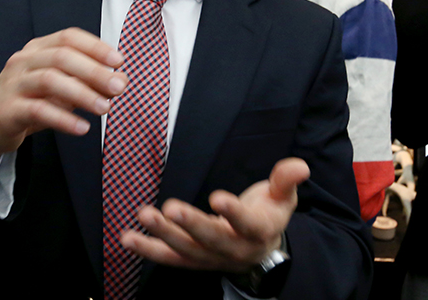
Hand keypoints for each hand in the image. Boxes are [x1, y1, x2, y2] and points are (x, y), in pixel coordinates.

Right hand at [0, 27, 125, 178]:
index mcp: (39, 49)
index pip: (69, 37)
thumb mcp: (64, 88)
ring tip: (105, 108)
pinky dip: (63, 118)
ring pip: (50, 80)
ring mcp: (13, 83)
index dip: (95, 46)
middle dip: (94, 71)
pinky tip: (82, 128)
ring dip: (82, 94)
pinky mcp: (8, 110)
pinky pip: (38, 110)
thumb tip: (123, 80)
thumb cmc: (32, 101)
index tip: (119, 60)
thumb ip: (91, 81)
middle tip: (118, 87)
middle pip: (62, 57)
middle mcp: (24, 60)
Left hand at [120, 157, 309, 271]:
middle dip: (189, 225)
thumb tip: (300, 166)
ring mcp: (210, 258)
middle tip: (170, 208)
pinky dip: (147, 250)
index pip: (247, 224)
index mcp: (258, 232)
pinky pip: (168, 259)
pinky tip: (128, 238)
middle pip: (211, 240)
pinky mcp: (191, 260)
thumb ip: (286, 180)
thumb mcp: (282, 196)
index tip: (218, 198)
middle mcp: (234, 250)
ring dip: (162, 234)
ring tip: (143, 216)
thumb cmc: (268, 214)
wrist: (258, 249)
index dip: (233, 212)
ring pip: (185, 250)